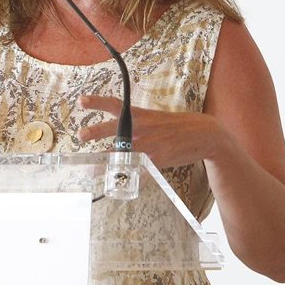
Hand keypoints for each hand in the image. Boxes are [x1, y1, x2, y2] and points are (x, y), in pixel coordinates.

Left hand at [77, 95, 224, 168]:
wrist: (203, 134)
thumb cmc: (176, 127)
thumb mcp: (154, 120)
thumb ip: (136, 126)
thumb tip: (117, 138)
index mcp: (140, 115)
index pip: (115, 105)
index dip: (97, 102)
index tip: (81, 101)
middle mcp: (141, 128)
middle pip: (113, 128)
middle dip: (95, 131)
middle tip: (80, 135)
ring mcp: (148, 144)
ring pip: (121, 153)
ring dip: (106, 163)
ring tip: (93, 170)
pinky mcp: (156, 159)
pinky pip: (138, 170)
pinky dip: (130, 177)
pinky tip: (121, 184)